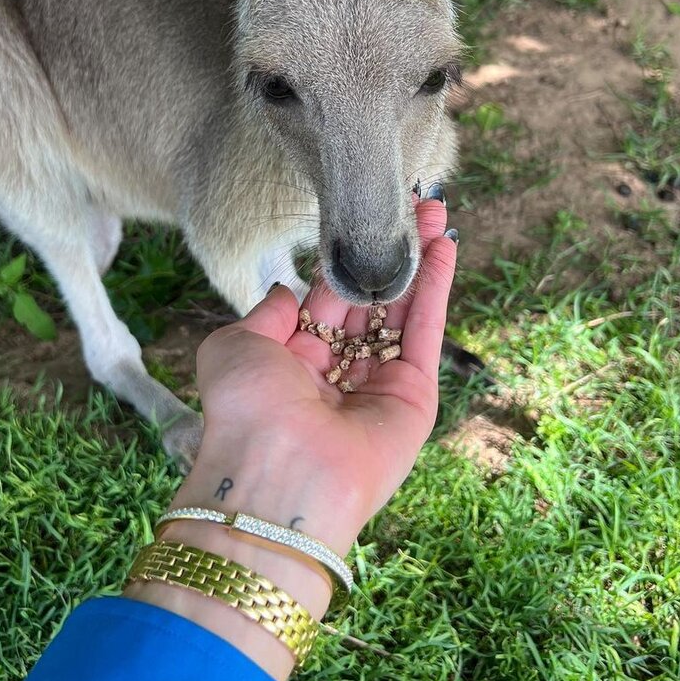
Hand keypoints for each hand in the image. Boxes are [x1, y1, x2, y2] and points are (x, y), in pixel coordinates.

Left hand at [126, 194, 455, 679]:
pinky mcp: (414, 398)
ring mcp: (379, 386)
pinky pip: (426, 332)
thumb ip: (265, 314)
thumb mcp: (235, 347)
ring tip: (435, 209)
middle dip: (388, 253)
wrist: (276, 476)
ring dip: (419, 260)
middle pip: (371, 301)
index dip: (344, 259)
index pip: (326, 300)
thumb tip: (286, 292)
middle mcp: (338, 375)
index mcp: (293, 366)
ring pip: (403, 311)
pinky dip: (437, 288)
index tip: (360, 219)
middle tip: (409, 204)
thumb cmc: (244, 412)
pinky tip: (444, 246)